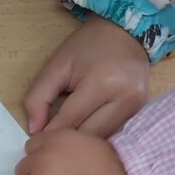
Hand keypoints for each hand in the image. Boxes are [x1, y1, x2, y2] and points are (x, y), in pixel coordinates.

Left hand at [24, 14, 149, 137]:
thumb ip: (38, 97)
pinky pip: (114, 132)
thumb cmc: (88, 45)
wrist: (126, 30)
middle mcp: (124, 98)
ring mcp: (136, 106)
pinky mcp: (140, 110)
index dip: (49, 134)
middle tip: (49, 143)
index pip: (69, 121)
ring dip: (82, 141)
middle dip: (66, 141)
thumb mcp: (56, 65)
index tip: (35, 142)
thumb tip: (34, 130)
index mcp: (101, 84)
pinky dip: (96, 135)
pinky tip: (85, 131)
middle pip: (88, 135)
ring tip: (66, 138)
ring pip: (102, 138)